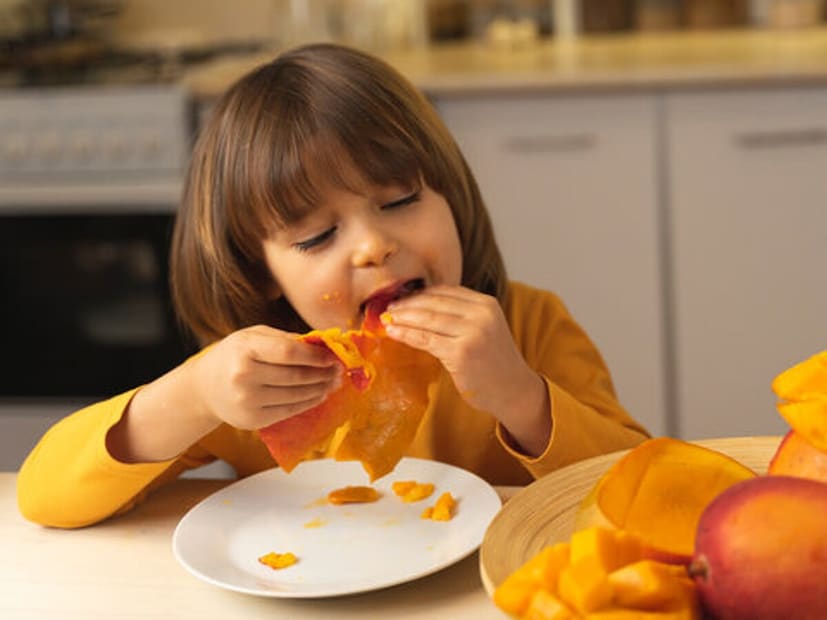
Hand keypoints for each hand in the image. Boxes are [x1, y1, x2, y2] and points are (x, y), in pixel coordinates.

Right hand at [188, 324, 341, 429]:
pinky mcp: (252, 420)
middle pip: (296, 376)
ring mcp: (247, 401)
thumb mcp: (253, 337)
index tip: (332, 357)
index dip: (315, 356)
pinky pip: (289, 411)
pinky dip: (309, 403)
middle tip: (339, 370)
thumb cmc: (234, 356)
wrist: (204, 388)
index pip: (288, 353)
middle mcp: (244, 377)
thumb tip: (323, 344)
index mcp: (245, 349)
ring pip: (296, 396)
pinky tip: (320, 394)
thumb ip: (285, 339)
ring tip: (333, 382)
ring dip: (320, 389)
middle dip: (323, 374)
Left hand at [381, 286, 549, 454]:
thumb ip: (462, 314)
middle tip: (388, 307)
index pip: (445, 291)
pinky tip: (393, 332)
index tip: (402, 297)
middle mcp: (481, 315)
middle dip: (407, 304)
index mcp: (486, 304)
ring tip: (386, 318)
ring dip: (403, 317)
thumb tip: (421, 305)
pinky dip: (406, 334)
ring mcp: (472, 333)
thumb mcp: (485, 327)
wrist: (514, 390)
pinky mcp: (461, 353)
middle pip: (434, 302)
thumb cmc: (493, 361)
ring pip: (427, 319)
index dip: (420, 293)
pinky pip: (426, 339)